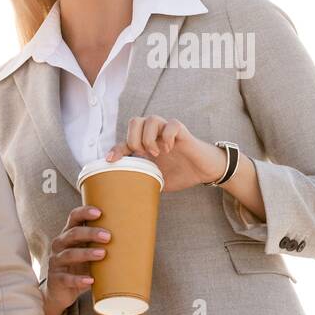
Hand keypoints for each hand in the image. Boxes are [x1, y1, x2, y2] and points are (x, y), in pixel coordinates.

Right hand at [42, 204, 110, 314]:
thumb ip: (104, 245)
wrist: (61, 293)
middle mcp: (60, 245)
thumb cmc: (81, 268)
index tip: (99, 212)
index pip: (74, 218)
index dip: (84, 213)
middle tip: (108, 236)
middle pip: (73, 234)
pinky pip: (66, 279)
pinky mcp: (57, 280)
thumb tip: (140, 238)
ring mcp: (56, 262)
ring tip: (103, 254)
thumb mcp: (89, 254)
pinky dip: (78, 279)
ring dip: (86, 253)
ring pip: (69, 254)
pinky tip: (90, 280)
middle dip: (90, 233)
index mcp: (69, 234)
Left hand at [106, 116, 225, 192]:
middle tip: (143, 155)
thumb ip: (145, 181)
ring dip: (149, 137)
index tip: (110, 161)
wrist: (204, 171)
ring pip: (151, 119)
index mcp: (147, 145)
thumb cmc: (182, 173)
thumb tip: (130, 196)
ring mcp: (168, 131)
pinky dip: (168, 136)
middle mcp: (156, 135)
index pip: (126, 141)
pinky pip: (172, 124)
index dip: (116, 150)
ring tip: (156, 153)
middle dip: (134, 138)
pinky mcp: (183, 132)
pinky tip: (170, 149)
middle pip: (135, 121)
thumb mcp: (159, 180)